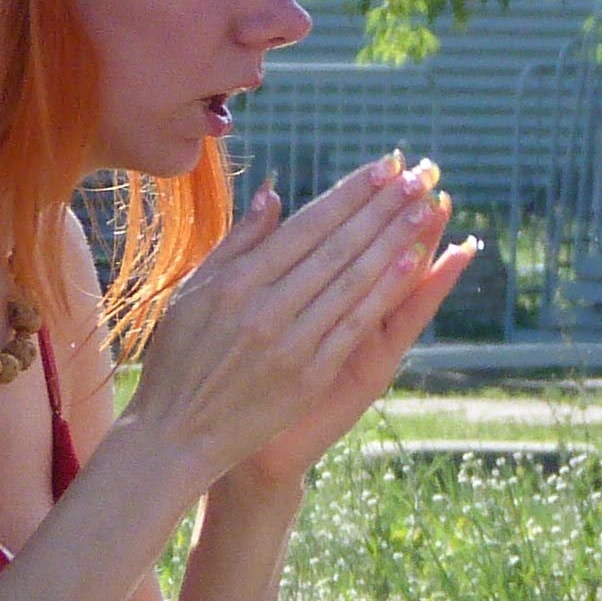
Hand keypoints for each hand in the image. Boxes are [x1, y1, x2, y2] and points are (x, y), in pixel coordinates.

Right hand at [127, 157, 447, 478]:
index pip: (307, 225)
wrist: (175, 434)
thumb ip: (237, 243)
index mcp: (237, 280)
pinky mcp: (309, 376)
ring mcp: (291, 342)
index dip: (350, 194)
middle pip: (338, 245)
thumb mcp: (192, 292)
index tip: (383, 167)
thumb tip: (274, 195)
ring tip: (426, 206)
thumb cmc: (179, 359)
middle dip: (382, 206)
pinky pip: (355, 323)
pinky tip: (414, 261)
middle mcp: (266, 305)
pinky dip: (386, 290)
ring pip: (353, 279)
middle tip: (418, 174)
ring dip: (395, 239)